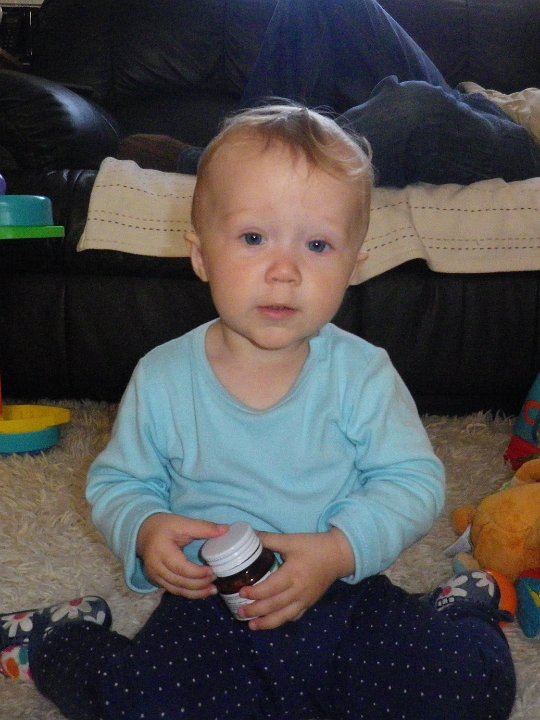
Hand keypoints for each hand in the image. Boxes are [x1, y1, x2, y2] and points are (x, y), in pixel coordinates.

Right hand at [136, 513, 227, 597]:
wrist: (144, 532)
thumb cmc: (164, 526)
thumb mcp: (183, 523)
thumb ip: (204, 527)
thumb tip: (225, 530)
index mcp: (162, 551)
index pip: (181, 567)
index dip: (198, 573)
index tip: (213, 571)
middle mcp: (156, 566)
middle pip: (179, 582)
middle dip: (199, 585)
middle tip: (216, 581)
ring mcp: (154, 575)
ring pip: (176, 590)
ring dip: (195, 593)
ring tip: (212, 590)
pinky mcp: (156, 580)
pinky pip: (173, 590)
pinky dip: (188, 592)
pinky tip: (201, 591)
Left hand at [238, 528, 354, 630]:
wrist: (338, 555)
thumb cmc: (313, 546)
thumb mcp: (291, 540)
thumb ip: (269, 539)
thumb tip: (249, 535)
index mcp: (292, 574)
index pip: (270, 588)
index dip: (255, 593)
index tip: (241, 592)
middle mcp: (298, 591)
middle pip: (274, 605)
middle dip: (256, 611)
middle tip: (240, 612)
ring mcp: (305, 600)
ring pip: (284, 616)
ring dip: (267, 623)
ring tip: (252, 625)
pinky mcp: (310, 603)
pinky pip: (294, 616)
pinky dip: (282, 620)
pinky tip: (271, 622)